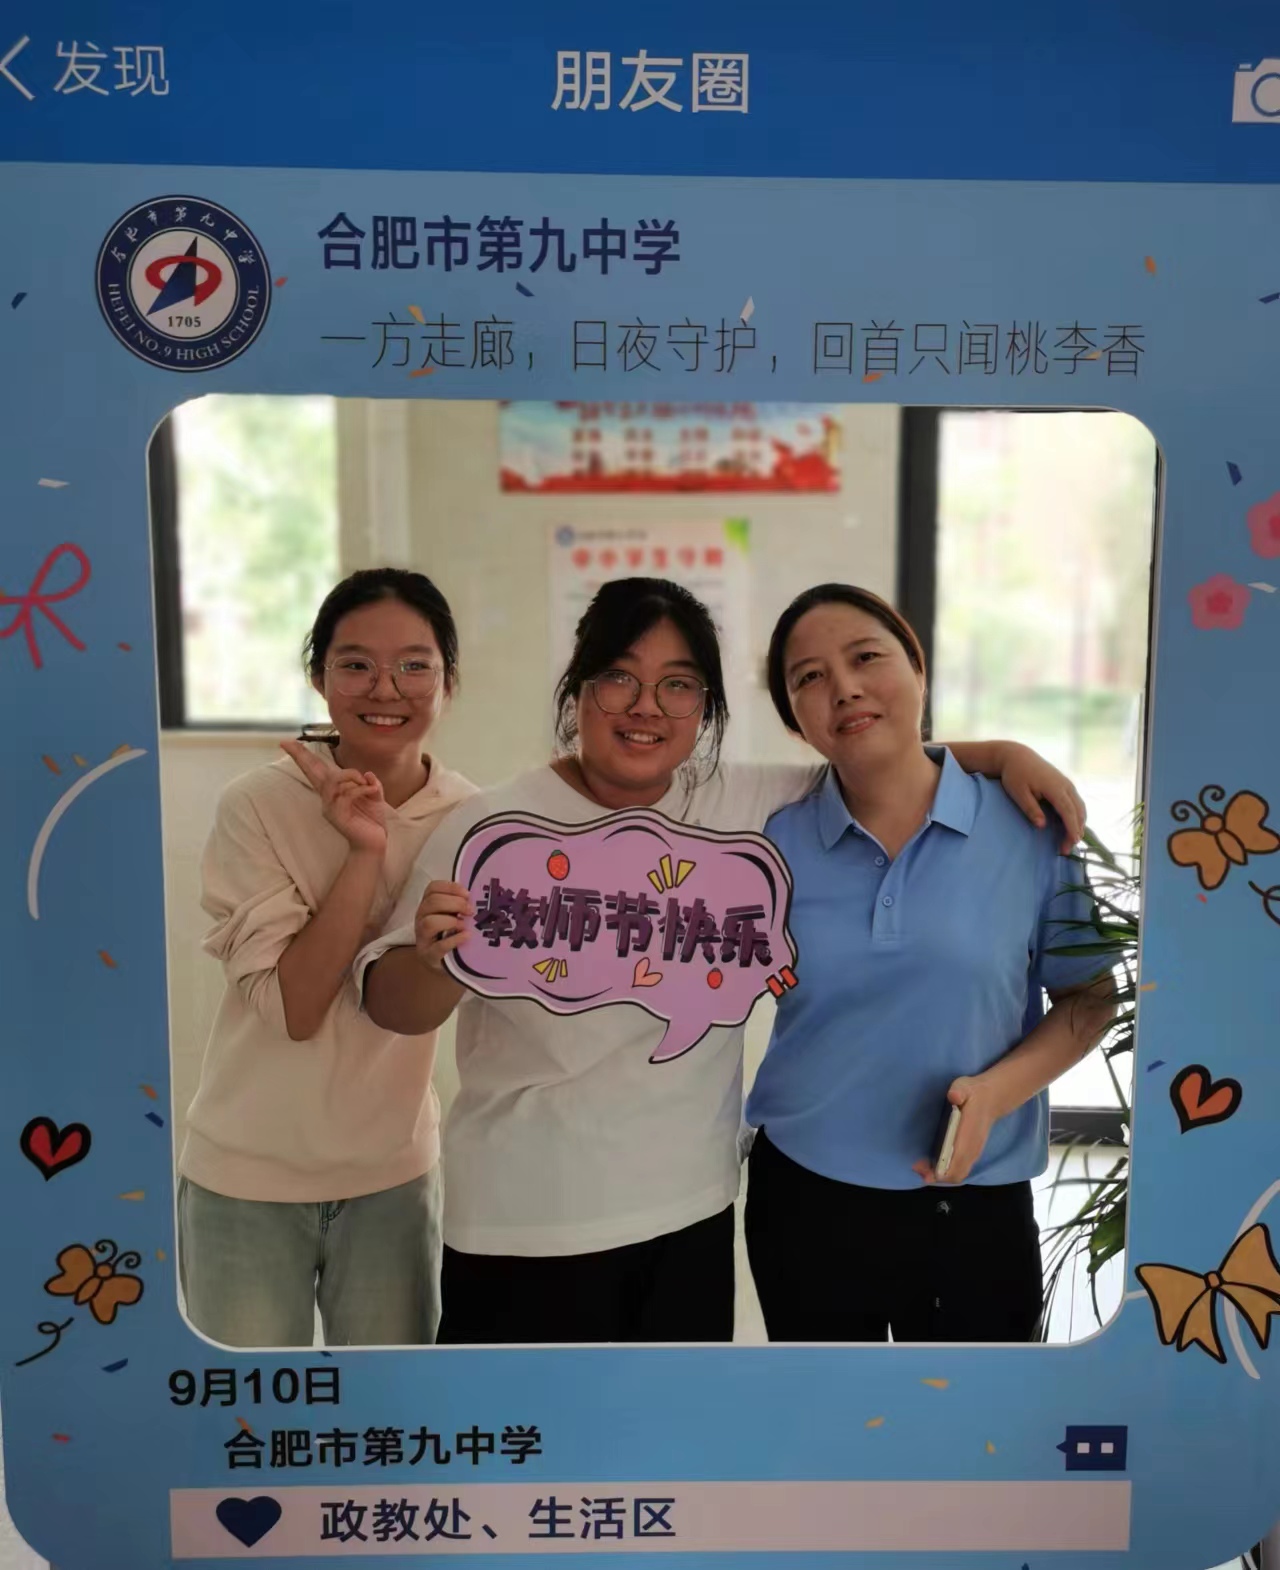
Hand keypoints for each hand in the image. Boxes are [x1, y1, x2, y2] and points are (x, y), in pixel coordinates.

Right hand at [280, 739, 386, 857]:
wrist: (374, 844)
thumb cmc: (371, 821)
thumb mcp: (374, 797)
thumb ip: (370, 784)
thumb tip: (368, 774)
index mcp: (333, 792)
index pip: (316, 771)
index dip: (302, 756)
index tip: (285, 742)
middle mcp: (327, 799)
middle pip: (312, 772)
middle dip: (300, 756)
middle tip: (286, 743)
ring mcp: (330, 807)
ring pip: (334, 780)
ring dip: (352, 776)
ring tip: (366, 784)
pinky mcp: (337, 816)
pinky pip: (346, 794)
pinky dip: (361, 788)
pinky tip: (371, 791)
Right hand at [414, 880, 472, 971]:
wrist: (445, 962)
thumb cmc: (451, 934)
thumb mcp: (454, 915)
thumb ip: (460, 904)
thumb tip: (477, 895)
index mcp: (428, 905)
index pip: (433, 888)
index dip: (451, 887)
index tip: (468, 894)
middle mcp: (422, 917)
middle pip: (432, 902)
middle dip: (455, 903)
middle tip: (471, 911)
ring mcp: (423, 937)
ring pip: (429, 922)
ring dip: (450, 921)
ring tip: (465, 925)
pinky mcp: (428, 955)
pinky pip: (438, 946)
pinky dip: (454, 940)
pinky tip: (466, 937)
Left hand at [912, 1076, 998, 1185]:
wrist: (993, 1097)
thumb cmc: (974, 1093)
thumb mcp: (964, 1086)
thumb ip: (958, 1091)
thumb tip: (953, 1096)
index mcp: (969, 1136)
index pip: (957, 1161)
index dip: (941, 1170)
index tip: (922, 1169)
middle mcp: (972, 1149)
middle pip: (956, 1174)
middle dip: (936, 1176)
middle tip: (917, 1167)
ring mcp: (974, 1153)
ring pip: (958, 1174)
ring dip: (940, 1175)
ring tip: (921, 1166)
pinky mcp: (972, 1153)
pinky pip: (959, 1169)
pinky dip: (946, 1171)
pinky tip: (933, 1163)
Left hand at [997, 743, 1085, 852]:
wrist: (1017, 756)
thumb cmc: (1015, 775)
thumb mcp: (1018, 793)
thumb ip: (1030, 809)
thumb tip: (1042, 825)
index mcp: (1055, 787)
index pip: (1068, 811)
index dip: (1072, 828)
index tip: (1072, 842)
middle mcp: (1066, 785)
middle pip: (1078, 812)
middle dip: (1075, 831)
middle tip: (1066, 849)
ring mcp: (1067, 784)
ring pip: (1080, 808)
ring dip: (1078, 825)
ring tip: (1070, 841)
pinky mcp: (1065, 785)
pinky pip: (1077, 803)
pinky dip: (1077, 816)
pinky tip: (1072, 827)